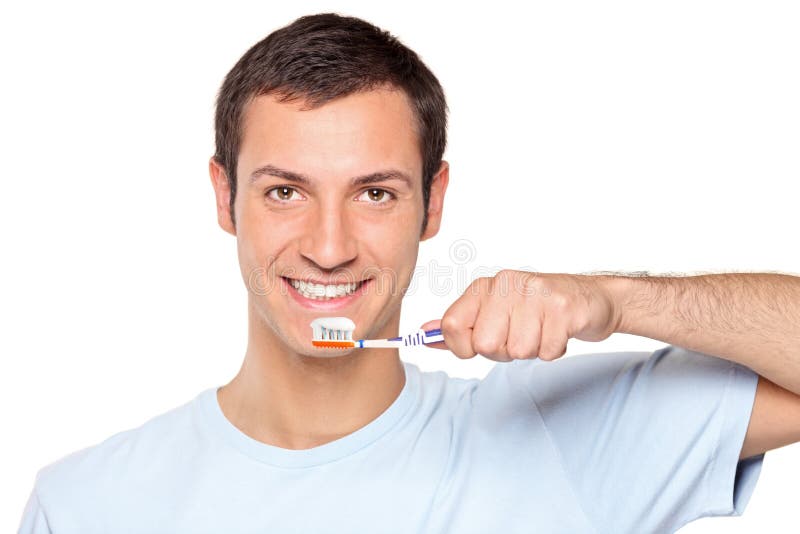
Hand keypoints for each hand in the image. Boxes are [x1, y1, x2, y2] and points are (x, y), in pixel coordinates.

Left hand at [420, 270, 620, 361]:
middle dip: (503, 352)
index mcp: (485, 286)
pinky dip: (554, 350)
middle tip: (521, 335)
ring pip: (518, 350)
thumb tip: (424, 334)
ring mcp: (536, 294)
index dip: (464, 347)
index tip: (481, 343)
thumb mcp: (494, 313)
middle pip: (484, 344)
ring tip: (542, 331)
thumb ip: (460, 325)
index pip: (452, 326)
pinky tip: (558, 332)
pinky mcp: (563, 308)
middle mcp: (507, 284)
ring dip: (532, 350)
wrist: (590, 299)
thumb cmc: (537, 310)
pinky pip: (547, 351)